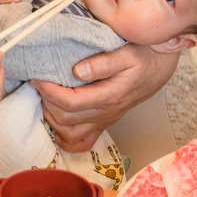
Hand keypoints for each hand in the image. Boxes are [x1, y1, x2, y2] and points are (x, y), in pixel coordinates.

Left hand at [29, 44, 177, 150]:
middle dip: (46, 101)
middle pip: (65, 119)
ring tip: (45, 98)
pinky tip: (56, 127)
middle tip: (38, 83)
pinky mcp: (104, 122)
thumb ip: (103, 63)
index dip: (48, 92)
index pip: (70, 102)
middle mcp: (106, 113)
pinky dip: (65, 140)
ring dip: (52, 119)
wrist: (158, 68)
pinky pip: (83, 143)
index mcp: (109, 96)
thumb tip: (77, 71)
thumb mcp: (126, 53)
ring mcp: (104, 120)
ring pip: (70, 134)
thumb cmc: (143, 57)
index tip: (37, 78)